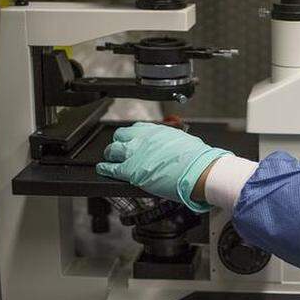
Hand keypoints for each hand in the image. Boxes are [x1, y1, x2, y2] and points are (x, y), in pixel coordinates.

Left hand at [96, 122, 232, 211]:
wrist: (197, 170)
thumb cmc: (196, 158)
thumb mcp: (182, 140)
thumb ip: (170, 142)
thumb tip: (169, 147)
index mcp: (156, 130)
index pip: (135, 128)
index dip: (131, 135)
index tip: (131, 139)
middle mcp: (142, 138)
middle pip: (120, 136)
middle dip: (119, 142)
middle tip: (119, 149)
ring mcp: (135, 153)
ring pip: (113, 150)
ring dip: (111, 154)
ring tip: (109, 158)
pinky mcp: (131, 170)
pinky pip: (111, 168)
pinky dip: (105, 168)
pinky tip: (102, 169)